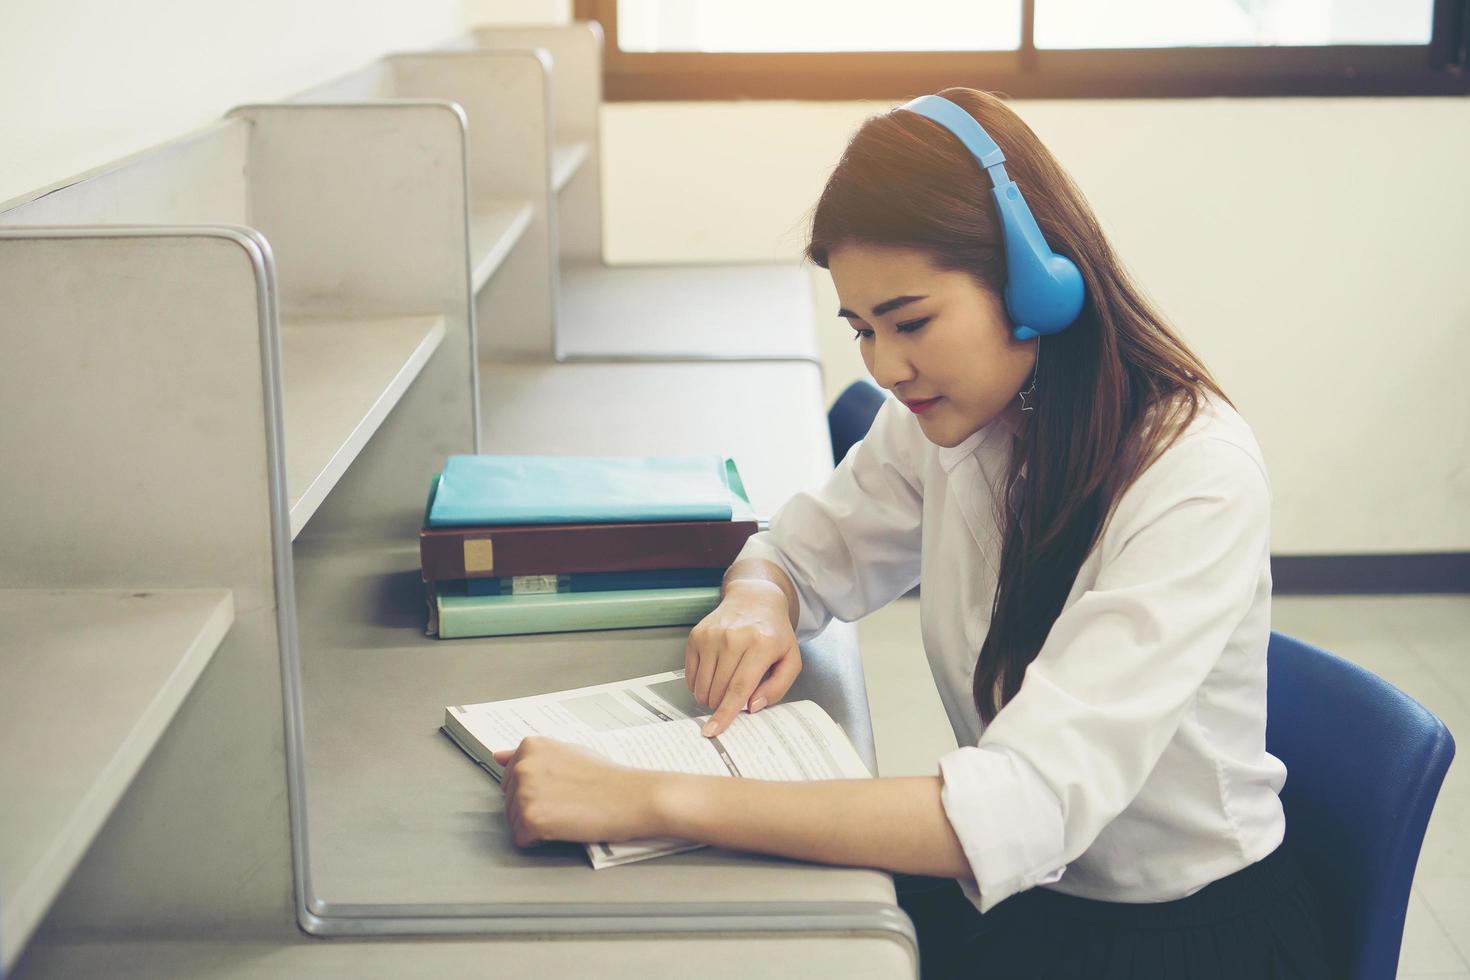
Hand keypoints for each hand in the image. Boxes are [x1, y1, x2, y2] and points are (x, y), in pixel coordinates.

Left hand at [493, 737, 662, 846]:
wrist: (632, 797)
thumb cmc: (606, 778)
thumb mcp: (566, 754)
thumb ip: (530, 756)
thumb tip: (498, 756)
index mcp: (531, 746)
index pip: (511, 778)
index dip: (536, 791)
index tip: (558, 790)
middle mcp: (523, 765)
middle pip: (510, 801)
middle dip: (534, 808)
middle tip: (566, 803)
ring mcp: (525, 792)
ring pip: (514, 822)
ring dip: (537, 825)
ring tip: (567, 813)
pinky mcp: (530, 818)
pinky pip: (523, 839)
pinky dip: (540, 841)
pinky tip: (563, 827)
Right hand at [685, 579, 801, 737]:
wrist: (754, 600)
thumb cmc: (774, 633)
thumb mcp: (790, 660)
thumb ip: (777, 687)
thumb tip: (752, 706)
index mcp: (760, 645)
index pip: (739, 688)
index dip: (726, 713)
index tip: (714, 730)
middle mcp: (733, 638)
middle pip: (718, 690)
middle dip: (723, 705)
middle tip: (734, 697)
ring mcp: (711, 636)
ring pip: (702, 686)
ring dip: (711, 697)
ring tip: (725, 685)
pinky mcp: (696, 636)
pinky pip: (691, 675)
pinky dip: (700, 685)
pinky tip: (714, 675)